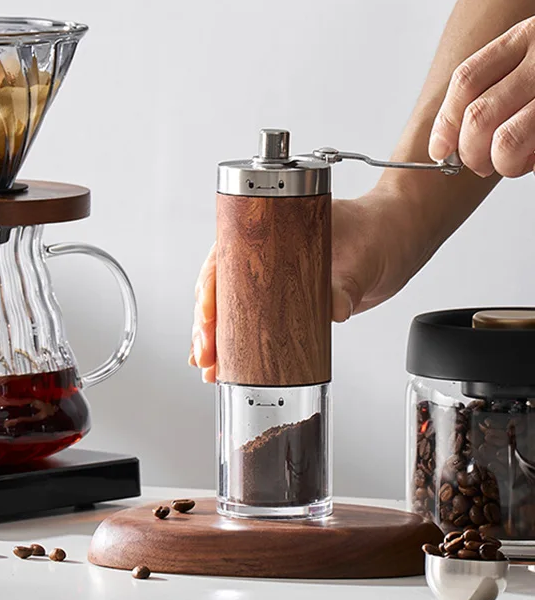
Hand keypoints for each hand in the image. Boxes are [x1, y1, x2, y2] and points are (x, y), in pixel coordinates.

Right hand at [189, 190, 422, 381]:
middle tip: (204, 353)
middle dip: (206, 324)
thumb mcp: (363, 256)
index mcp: (266, 230)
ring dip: (216, 340)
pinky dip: (236, 344)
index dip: (209, 288)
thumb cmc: (376, 231)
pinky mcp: (282, 301)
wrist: (393, 242)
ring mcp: (269, 279)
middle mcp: (261, 254)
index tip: (207, 314)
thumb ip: (348, 282)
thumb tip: (335, 309)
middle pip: (219, 289)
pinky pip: (252, 322)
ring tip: (209, 369)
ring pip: (229, 309)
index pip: (223, 258)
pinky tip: (225, 365)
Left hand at [429, 16, 534, 177]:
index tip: (439, 149)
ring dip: (500, 164)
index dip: (446, 121)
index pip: (467, 80)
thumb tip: (453, 138)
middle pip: (479, 115)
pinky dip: (530, 164)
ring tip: (511, 164)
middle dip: (470, 151)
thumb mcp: (534, 59)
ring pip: (506, 141)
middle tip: (480, 163)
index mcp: (526, 36)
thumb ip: (500, 85)